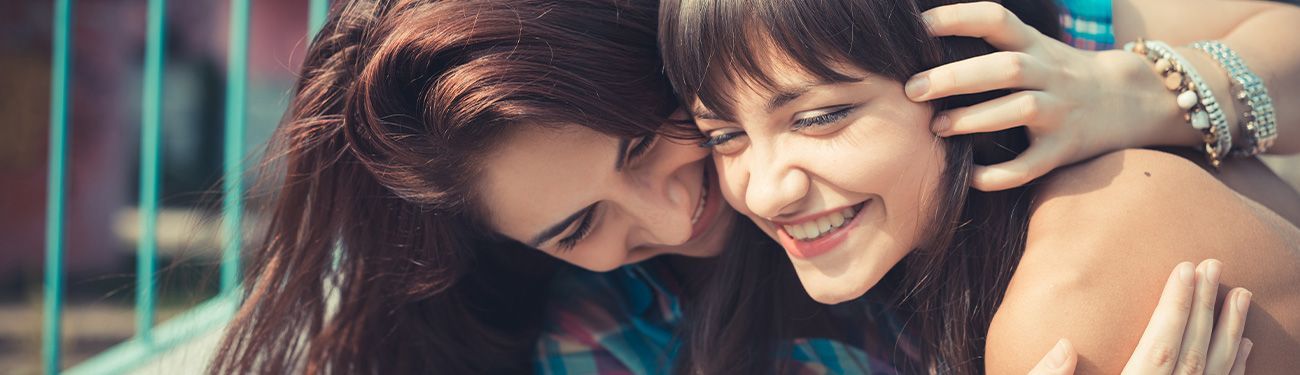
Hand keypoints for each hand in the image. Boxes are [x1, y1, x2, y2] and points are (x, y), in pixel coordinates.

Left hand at [907, 2, 1168, 190]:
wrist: (1130, 99)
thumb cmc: (1057, 73)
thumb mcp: (1033, 46)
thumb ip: (990, 41)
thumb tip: (922, 40)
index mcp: (1035, 44)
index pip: (998, 19)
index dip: (959, 18)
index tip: (920, 26)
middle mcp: (1050, 74)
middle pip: (1007, 67)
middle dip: (957, 77)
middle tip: (913, 89)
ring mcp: (1061, 111)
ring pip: (1021, 110)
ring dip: (975, 118)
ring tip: (936, 128)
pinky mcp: (1065, 149)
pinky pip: (1032, 165)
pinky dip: (1000, 174)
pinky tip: (971, 177)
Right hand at [1028, 260, 1251, 373]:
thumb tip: (1065, 344)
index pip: (1161, 350)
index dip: (1175, 307)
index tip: (1185, 268)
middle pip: (1195, 359)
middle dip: (1205, 310)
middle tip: (1215, 267)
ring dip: (1231, 336)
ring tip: (1239, 297)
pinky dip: (1235, 372)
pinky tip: (1243, 348)